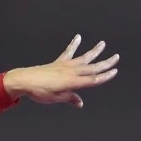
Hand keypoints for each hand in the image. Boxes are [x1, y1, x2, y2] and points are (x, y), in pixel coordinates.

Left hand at [4, 35, 119, 107]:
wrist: (25, 80)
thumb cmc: (40, 91)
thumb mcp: (56, 98)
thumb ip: (70, 98)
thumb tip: (80, 103)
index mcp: (73, 82)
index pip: (93, 79)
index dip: (105, 76)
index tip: (115, 71)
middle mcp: (71, 71)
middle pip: (92, 67)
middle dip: (105, 63)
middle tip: (116, 57)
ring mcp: (65, 65)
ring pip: (83, 57)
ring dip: (94, 51)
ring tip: (102, 43)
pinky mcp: (58, 62)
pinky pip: (68, 52)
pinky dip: (73, 45)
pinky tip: (78, 37)